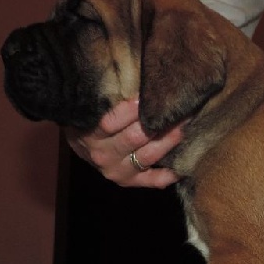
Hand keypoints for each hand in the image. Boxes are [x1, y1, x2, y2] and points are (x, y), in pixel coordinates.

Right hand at [65, 100, 181, 187]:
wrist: (80, 145)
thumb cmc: (90, 120)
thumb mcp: (91, 109)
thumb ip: (108, 98)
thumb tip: (137, 82)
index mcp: (90, 134)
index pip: (110, 122)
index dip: (130, 110)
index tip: (145, 96)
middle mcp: (103, 155)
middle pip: (134, 138)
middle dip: (156, 122)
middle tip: (176, 108)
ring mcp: (117, 171)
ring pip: (148, 155)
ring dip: (168, 141)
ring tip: (183, 126)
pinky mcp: (130, 182)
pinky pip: (154, 180)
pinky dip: (170, 174)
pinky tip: (183, 165)